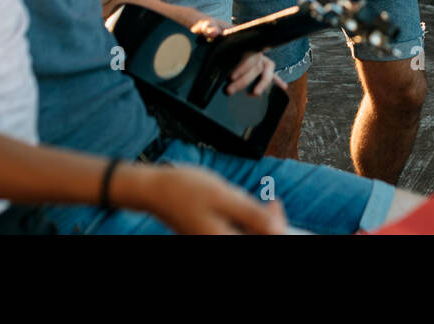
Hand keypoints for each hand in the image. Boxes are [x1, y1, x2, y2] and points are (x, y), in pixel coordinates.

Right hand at [139, 164, 287, 234]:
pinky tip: (233, 204)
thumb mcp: (224, 197)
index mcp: (224, 241)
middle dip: (265, 221)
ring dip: (252, 218)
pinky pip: (233, 230)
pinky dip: (239, 218)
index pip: (263, 242)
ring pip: (244, 233)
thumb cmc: (185, 190)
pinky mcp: (210, 235)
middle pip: (255, 238)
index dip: (277, 226)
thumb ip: (252, 215)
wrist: (154, 190)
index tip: (275, 204)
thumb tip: (279, 230)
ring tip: (242, 199)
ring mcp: (213, 240)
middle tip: (269, 201)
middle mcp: (218, 243)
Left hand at [188, 17, 279, 96]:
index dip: (244, 66)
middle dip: (245, 80)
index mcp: (243, 38)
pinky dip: (276, 79)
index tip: (231, 76)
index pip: (250, 53)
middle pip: (256, 65)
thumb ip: (208, 27)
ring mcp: (255, 55)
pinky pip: (268, 71)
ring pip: (265, 69)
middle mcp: (252, 47)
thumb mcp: (205, 26)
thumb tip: (213, 32)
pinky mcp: (254, 63)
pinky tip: (282, 87)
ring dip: (263, 82)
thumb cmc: (208, 27)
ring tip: (254, 93)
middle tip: (229, 90)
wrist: (208, 29)